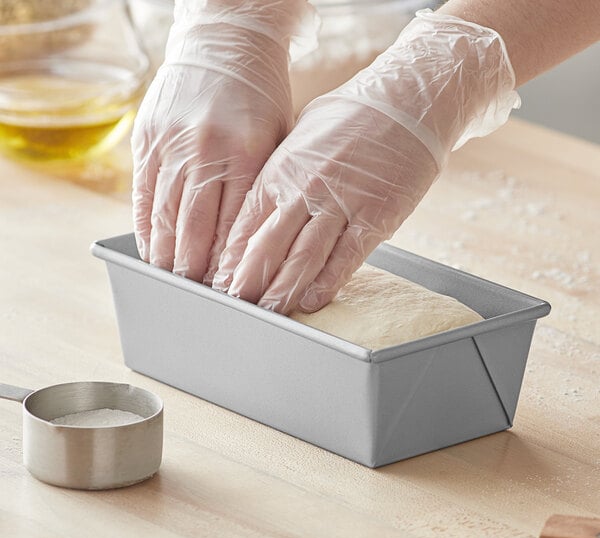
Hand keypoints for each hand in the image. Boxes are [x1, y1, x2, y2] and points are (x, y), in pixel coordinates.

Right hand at [131, 0, 315, 284]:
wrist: (226, 45)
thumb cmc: (262, 100)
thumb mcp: (278, 143)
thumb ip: (264, 192)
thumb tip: (252, 247)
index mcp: (247, 156)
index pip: (233, 228)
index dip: (228, 266)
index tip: (228, 293)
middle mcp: (207, 152)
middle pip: (196, 230)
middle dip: (196, 271)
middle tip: (198, 297)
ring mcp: (172, 145)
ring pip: (166, 218)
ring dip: (168, 257)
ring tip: (173, 282)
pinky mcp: (147, 139)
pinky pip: (142, 196)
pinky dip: (146, 229)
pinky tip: (152, 251)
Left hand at [213, 9, 519, 312]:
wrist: (410, 98)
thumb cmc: (353, 113)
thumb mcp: (302, 133)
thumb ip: (280, 170)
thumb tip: (261, 201)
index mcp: (282, 168)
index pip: (247, 222)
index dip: (231, 257)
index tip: (219, 281)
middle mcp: (306, 188)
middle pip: (269, 245)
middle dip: (248, 280)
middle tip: (235, 305)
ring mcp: (342, 204)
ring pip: (304, 258)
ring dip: (283, 290)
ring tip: (268, 312)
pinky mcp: (376, 216)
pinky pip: (347, 258)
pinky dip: (327, 283)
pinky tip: (311, 302)